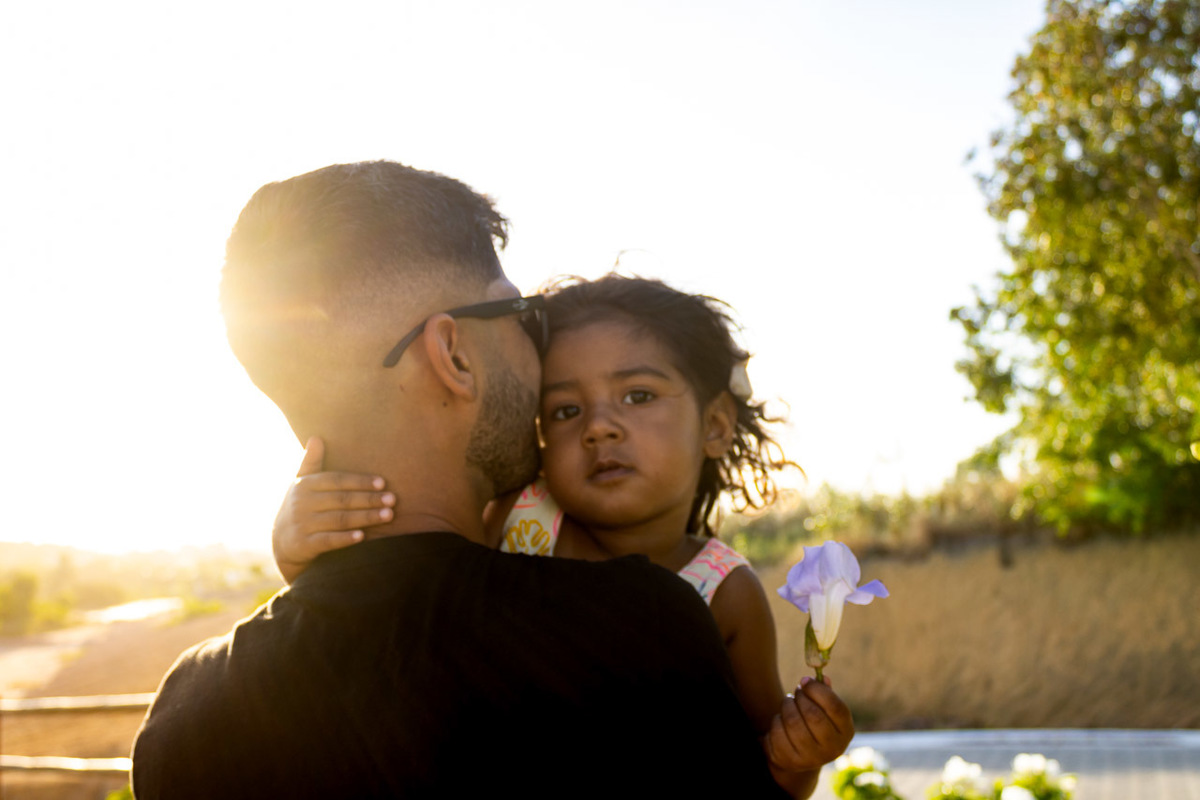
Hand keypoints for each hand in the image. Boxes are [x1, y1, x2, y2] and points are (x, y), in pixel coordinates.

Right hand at [272, 437, 395, 582]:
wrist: (281, 541)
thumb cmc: (300, 506)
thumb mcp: (302, 483)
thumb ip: (311, 462)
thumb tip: (316, 437)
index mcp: (305, 484)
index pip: (337, 480)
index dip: (360, 481)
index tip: (383, 483)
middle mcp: (302, 503)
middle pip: (342, 499)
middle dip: (369, 499)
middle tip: (393, 499)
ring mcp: (302, 524)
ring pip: (339, 519)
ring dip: (366, 517)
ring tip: (388, 515)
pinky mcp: (304, 544)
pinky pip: (327, 540)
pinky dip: (345, 538)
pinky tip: (362, 536)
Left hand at [764, 676, 853, 796]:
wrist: (800, 754)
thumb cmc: (815, 723)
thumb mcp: (824, 710)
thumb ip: (825, 693)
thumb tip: (822, 678)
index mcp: (846, 732)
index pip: (836, 708)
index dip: (818, 690)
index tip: (805, 680)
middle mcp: (833, 748)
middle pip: (813, 714)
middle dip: (800, 697)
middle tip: (796, 691)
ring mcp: (812, 758)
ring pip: (793, 722)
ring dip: (787, 706)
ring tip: (788, 702)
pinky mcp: (791, 761)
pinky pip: (778, 732)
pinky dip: (777, 720)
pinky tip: (781, 720)